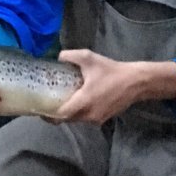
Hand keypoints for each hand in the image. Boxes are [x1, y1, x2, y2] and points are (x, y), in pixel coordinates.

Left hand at [52, 50, 175, 124]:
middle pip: (67, 119)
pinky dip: (79, 112)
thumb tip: (58, 58)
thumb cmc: (111, 71)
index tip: (40, 108)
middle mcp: (89, 115)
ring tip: (62, 100)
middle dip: (56, 113)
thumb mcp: (89, 58)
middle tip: (48, 102)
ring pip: (77, 119)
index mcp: (84, 102)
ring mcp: (97, 119)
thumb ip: (70, 56)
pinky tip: (78, 100)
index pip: (61, 115)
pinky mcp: (103, 119)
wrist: (136, 82)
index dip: (48, 114)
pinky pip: (86, 118)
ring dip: (69, 112)